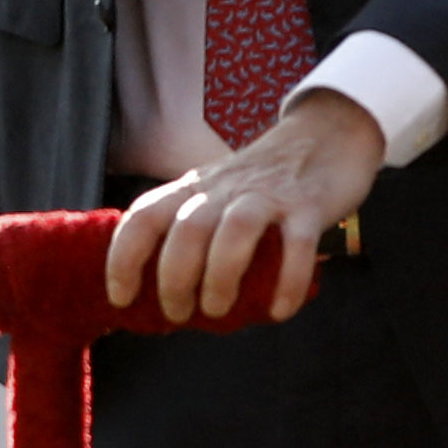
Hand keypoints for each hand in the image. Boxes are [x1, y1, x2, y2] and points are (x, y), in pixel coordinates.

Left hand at [109, 87, 386, 322]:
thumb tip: (162, 293)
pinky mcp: (308, 205)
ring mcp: (268, 196)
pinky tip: (279, 311)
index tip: (121, 297)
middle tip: (178, 314)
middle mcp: (225, 189)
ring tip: (219, 310)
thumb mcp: (215, 192)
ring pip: (234, 233)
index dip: (124, 258)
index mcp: (194, 188)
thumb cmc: (261, 178)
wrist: (327, 133)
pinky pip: (297, 246)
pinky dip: (287, 282)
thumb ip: (190, 229)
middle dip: (174, 279)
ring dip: (221, 278)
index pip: (144, 216)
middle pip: (187, 230)